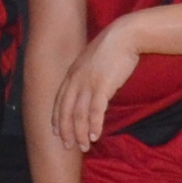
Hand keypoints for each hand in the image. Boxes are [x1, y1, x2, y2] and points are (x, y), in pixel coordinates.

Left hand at [46, 23, 145, 153]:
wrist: (124, 36)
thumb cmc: (112, 48)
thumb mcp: (92, 62)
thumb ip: (86, 76)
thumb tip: (88, 91)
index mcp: (72, 73)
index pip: (59, 100)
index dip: (57, 118)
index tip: (56, 132)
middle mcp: (76, 80)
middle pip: (65, 111)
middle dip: (66, 131)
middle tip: (69, 146)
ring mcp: (88, 83)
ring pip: (79, 114)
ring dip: (81, 133)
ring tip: (85, 146)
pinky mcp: (103, 86)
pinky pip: (96, 111)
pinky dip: (95, 126)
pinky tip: (96, 136)